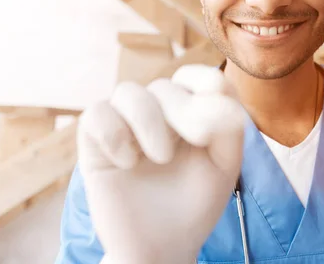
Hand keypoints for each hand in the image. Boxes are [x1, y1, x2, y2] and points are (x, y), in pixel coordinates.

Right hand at [77, 64, 245, 263]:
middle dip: (182, 110)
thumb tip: (217, 86)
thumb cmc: (195, 203)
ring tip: (161, 157)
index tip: (215, 116)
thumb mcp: (224, 165)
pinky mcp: (96, 146)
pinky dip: (113, 132)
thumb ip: (227, 126)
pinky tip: (127, 162)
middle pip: (164, 85)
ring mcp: (125, 127)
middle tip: (197, 140)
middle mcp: (157, 113)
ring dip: (148, 119)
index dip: (207, 85)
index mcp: (191, 113)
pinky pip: (96, 114)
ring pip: (127, 91)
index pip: (198, 77)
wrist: (162, 246)